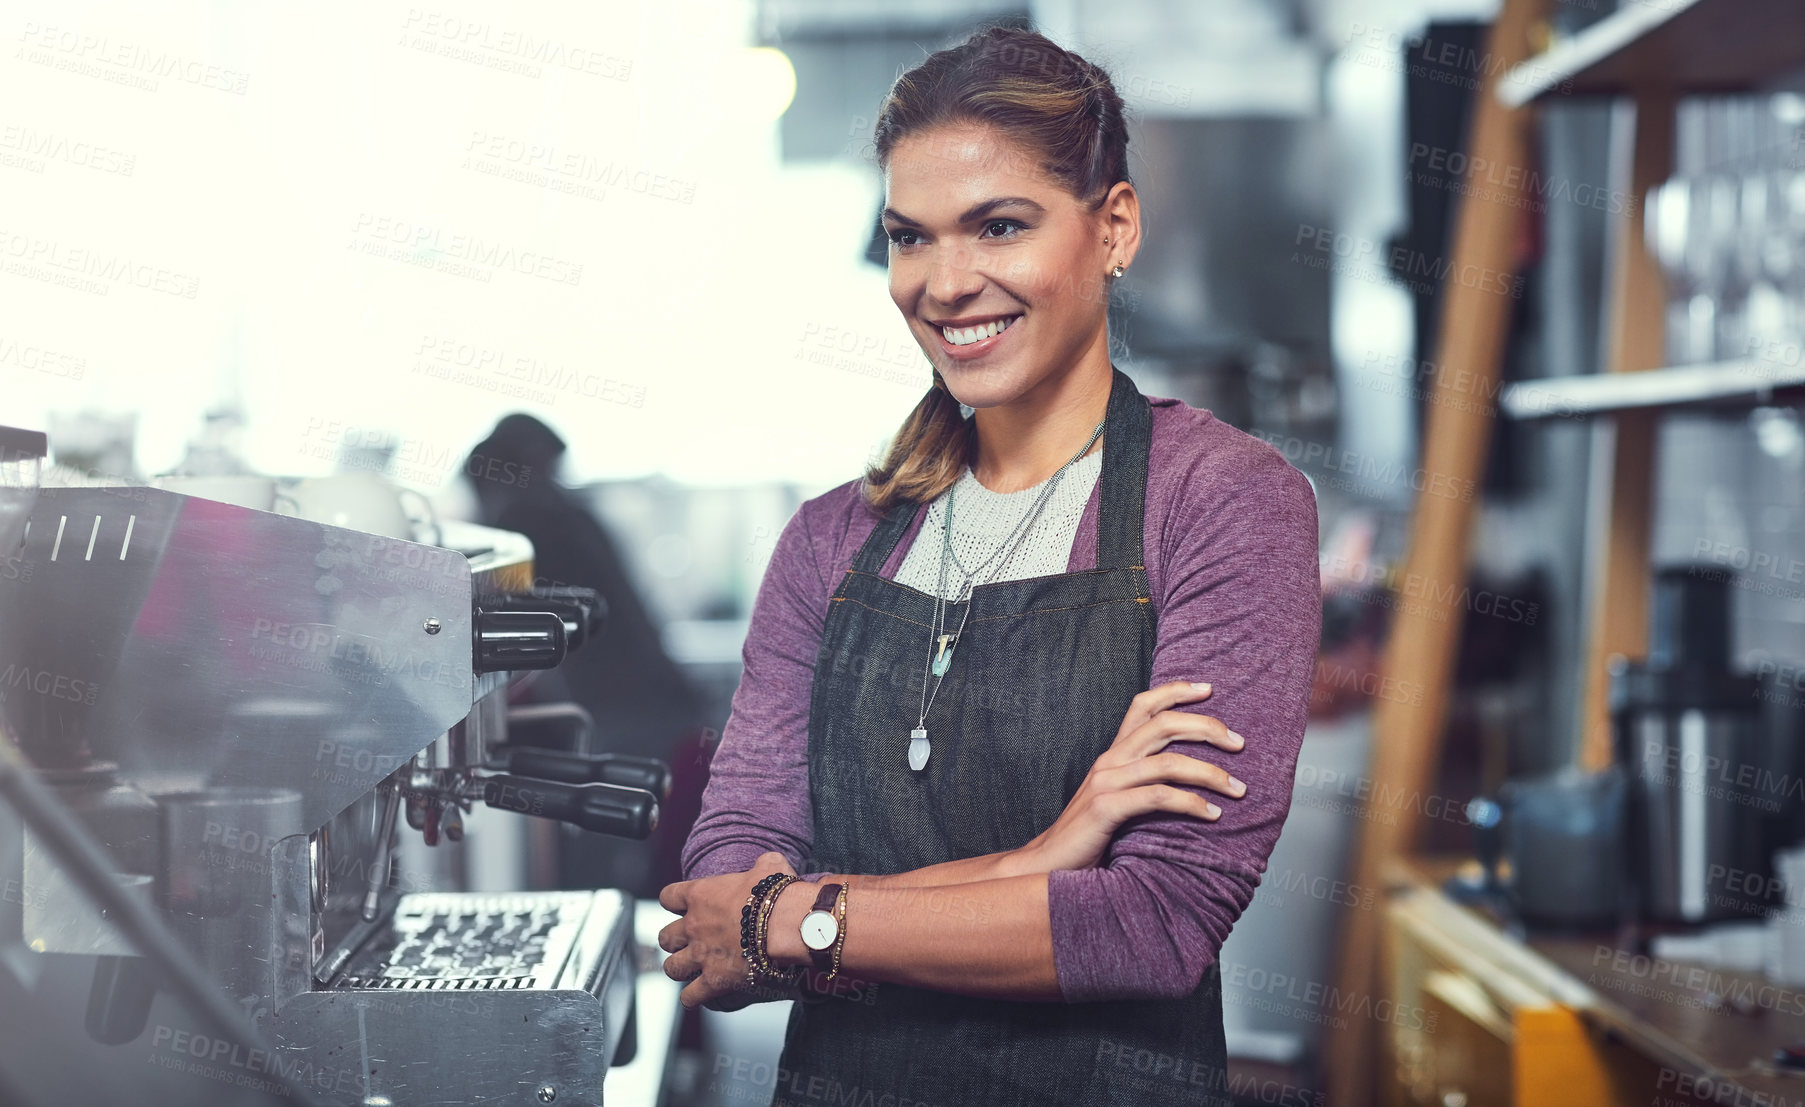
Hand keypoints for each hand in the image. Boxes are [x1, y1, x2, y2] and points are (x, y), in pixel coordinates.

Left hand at [657, 851, 794, 1010]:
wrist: (786, 924)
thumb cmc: (777, 894)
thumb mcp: (770, 866)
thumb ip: (761, 864)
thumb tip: (768, 864)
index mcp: (700, 895)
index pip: (668, 897)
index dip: (674, 902)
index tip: (683, 906)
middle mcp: (694, 926)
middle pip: (665, 937)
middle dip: (674, 940)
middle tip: (688, 941)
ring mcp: (701, 955)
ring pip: (672, 968)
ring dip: (679, 969)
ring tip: (690, 969)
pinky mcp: (714, 981)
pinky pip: (690, 997)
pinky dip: (692, 997)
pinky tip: (699, 994)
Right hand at [1012, 680, 1244, 872]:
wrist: (1046, 865)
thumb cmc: (1088, 836)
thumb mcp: (1115, 798)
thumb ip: (1140, 782)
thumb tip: (1186, 778)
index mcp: (1113, 754)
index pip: (1143, 706)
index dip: (1175, 691)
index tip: (1209, 688)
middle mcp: (1109, 760)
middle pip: (1163, 724)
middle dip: (1207, 728)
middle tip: (1239, 743)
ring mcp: (1106, 782)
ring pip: (1168, 762)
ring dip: (1210, 773)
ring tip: (1238, 788)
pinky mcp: (1106, 808)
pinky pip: (1158, 797)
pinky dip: (1191, 804)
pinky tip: (1212, 814)